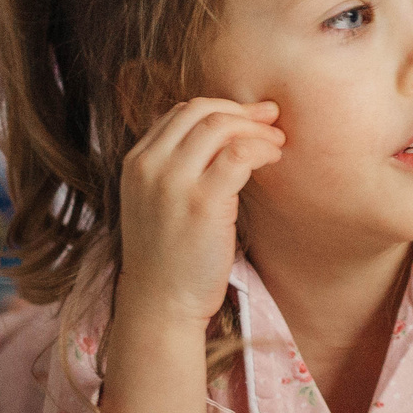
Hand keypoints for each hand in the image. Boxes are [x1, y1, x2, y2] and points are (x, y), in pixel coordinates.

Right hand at [115, 97, 282, 330]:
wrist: (159, 303)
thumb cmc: (167, 258)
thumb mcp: (155, 204)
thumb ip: (174, 170)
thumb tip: (219, 139)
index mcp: (136, 163)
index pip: (179, 112)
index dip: (220, 108)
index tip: (248, 117)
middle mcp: (150, 166)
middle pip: (201, 110)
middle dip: (241, 110)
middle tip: (270, 119)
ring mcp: (173, 182)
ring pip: (220, 126)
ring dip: (256, 129)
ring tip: (276, 143)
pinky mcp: (203, 202)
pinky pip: (239, 154)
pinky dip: (262, 149)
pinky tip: (273, 160)